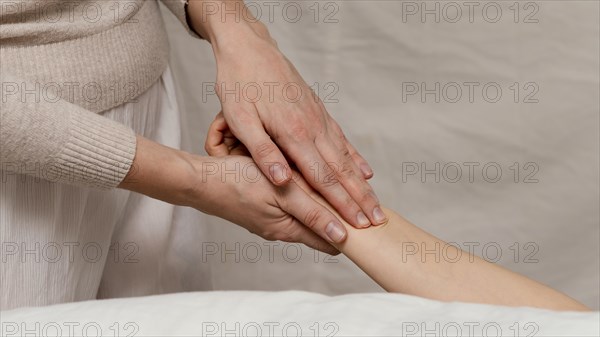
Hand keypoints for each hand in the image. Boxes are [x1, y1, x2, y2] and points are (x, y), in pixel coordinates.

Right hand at [120, 134, 343, 254]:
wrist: (201, 181)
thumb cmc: (238, 183)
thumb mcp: (282, 195)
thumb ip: (313, 212)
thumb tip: (342, 230)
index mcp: (288, 230)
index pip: (331, 241)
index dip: (353, 232)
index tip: (372, 221)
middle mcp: (282, 229)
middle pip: (323, 230)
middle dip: (344, 219)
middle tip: (365, 206)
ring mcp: (272, 220)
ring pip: (308, 216)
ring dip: (326, 208)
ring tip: (345, 194)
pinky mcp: (263, 209)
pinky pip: (293, 207)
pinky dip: (308, 199)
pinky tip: (312, 184)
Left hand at [189, 3, 386, 227]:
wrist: (249, 46)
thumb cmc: (240, 83)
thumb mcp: (240, 119)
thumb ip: (262, 151)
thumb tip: (282, 181)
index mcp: (293, 133)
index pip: (322, 178)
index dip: (341, 204)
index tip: (357, 225)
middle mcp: (313, 127)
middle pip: (341, 171)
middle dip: (360, 200)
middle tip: (377, 223)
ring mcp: (318, 118)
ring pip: (345, 157)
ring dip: (361, 184)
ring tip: (376, 204)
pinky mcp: (318, 111)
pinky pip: (341, 138)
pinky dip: (355, 157)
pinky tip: (364, 170)